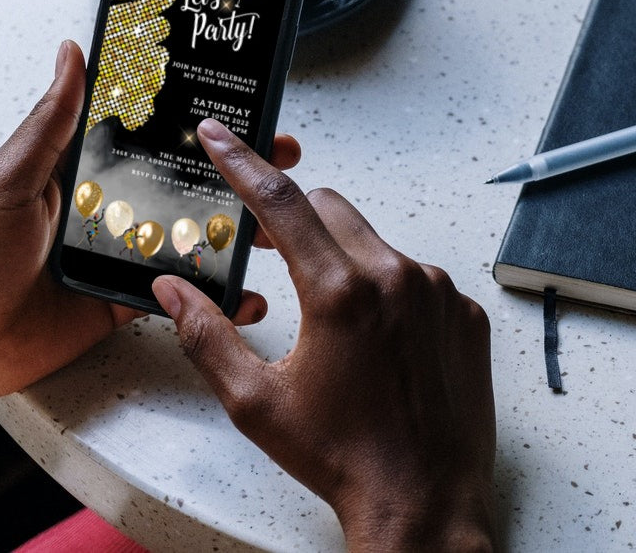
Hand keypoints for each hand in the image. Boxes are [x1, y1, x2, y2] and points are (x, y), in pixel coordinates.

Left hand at [0, 40, 298, 400]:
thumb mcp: (11, 177)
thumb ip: (50, 122)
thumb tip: (72, 53)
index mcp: (80, 168)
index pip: (149, 132)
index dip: (194, 120)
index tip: (239, 103)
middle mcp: (107, 206)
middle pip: (182, 181)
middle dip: (235, 171)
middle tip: (281, 157)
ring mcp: (120, 254)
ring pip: (189, 236)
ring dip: (235, 230)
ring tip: (276, 226)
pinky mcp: (125, 300)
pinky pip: (178, 295)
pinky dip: (214, 296)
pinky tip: (246, 293)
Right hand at [153, 119, 495, 551]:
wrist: (422, 502)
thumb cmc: (342, 456)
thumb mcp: (255, 400)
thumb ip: (205, 334)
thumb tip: (171, 290)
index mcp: (340, 292)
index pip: (280, 202)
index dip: (242, 162)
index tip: (221, 134)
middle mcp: (397, 278)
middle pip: (330, 208)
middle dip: (293, 218)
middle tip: (267, 248)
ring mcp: (438, 294)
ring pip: (374, 242)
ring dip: (342, 259)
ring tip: (329, 321)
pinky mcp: (464, 314)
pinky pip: (416, 277)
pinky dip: (388, 290)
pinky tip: (375, 341)